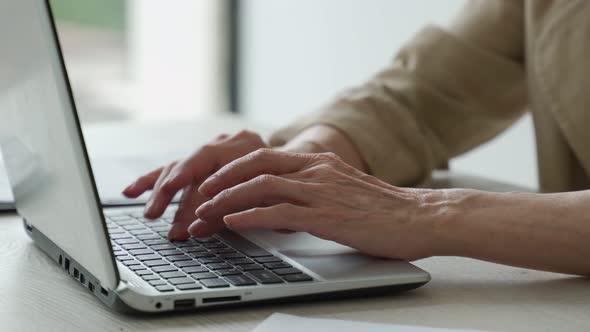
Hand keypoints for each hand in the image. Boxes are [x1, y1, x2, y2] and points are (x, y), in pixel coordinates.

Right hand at [122, 130, 267, 239]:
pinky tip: (131, 191)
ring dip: (160, 189)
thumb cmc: (278, 186)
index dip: (195, 192)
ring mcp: (212, 147)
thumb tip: (192, 230)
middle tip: (155, 213)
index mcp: (247, 146)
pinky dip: (153, 180)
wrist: (288, 171)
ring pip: (180, 165)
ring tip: (149, 211)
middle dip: (171, 192)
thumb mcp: (262, 199)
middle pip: (191, 164)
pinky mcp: (200, 158)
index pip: (214, 165)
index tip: (180, 211)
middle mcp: (227, 141)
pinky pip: (173, 167)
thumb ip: (227, 212)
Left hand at [194, 149, 441, 260]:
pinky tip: (232, 222)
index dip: (233, 168)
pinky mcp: (327, 216)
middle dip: (221, 179)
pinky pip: (280, 212)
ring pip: (261, 187)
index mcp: (319, 162)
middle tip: (199, 194)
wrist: (420, 217)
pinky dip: (250, 216)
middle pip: (255, 165)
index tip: (213, 182)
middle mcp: (316, 170)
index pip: (264, 157)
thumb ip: (313, 188)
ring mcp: (321, 191)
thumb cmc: (383, 209)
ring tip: (204, 213)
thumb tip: (283, 200)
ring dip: (227, 200)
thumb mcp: (343, 188)